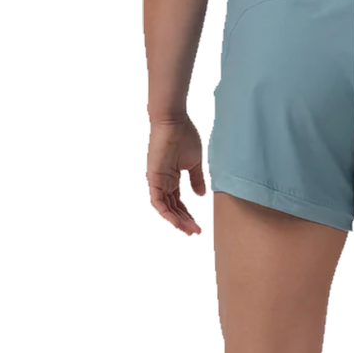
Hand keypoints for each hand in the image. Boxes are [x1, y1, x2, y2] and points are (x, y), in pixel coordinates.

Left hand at [146, 118, 205, 234]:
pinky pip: (157, 201)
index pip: (178, 201)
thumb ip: (196, 180)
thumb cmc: (183, 135)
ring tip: (189, 230)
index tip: (198, 225)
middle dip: (184, 221)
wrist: (173, 121)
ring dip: (176, 221)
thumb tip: (200, 195)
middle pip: (172, 207)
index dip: (187, 214)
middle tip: (195, 232)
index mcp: (171, 177)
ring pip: (164, 208)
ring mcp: (157, 180)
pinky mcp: (153, 178)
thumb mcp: (194, 163)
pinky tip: (175, 222)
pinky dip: (165, 213)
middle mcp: (162, 181)